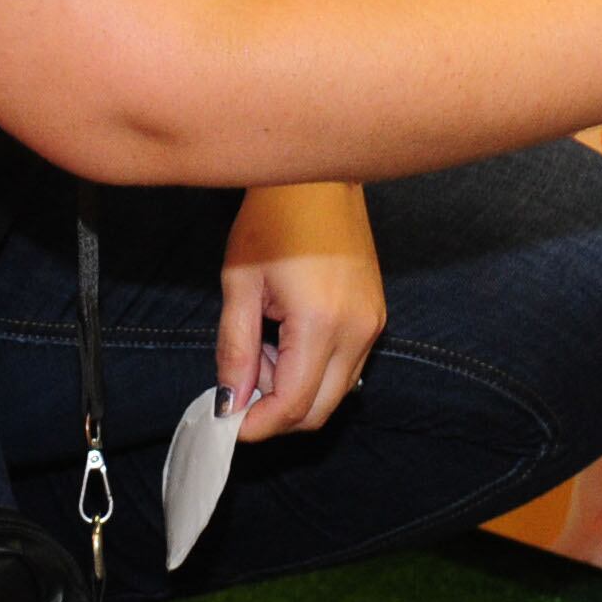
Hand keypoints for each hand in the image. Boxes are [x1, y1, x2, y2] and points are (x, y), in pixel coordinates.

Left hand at [222, 179, 384, 440]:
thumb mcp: (240, 285)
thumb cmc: (274, 218)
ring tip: (260, 348)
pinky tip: (284, 337)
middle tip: (239, 384)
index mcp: (321, 324)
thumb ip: (235, 351)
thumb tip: (230, 403)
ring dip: (293, 389)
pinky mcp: (376, 316)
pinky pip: (346, 366)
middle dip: (274, 413)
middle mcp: (358, 331)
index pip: (292, 405)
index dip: (256, 424)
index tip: (225, 422)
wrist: (318, 177)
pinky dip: (313, 370)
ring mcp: (373, 324)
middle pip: (319, 411)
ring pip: (334, 392)